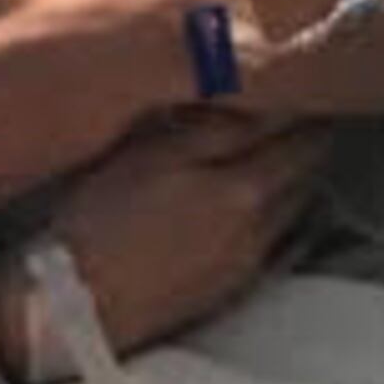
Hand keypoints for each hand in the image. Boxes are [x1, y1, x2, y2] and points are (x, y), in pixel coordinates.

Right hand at [1, 113, 331, 368]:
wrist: (74, 312)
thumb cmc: (95, 223)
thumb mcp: (143, 156)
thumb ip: (206, 127)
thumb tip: (252, 95)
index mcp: (241, 185)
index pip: (292, 128)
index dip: (299, 96)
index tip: (300, 71)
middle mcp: (259, 223)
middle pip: (305, 165)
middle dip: (309, 130)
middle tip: (308, 99)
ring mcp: (250, 259)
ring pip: (300, 203)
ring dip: (303, 171)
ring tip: (296, 141)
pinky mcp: (235, 288)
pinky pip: (288, 242)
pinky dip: (295, 215)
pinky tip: (288, 203)